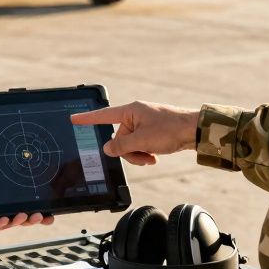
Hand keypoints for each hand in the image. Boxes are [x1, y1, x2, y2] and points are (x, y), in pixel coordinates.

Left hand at [0, 165, 55, 232]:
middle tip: (44, 216)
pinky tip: (4, 220)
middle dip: (32, 217)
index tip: (51, 211)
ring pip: (5, 222)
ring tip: (27, 216)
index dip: (36, 208)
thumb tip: (1, 136)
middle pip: (17, 215)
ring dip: (17, 221)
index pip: (20, 203)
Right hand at [71, 101, 198, 165]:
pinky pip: (141, 144)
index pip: (103, 116)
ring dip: (139, 154)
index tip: (73, 118)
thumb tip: (108, 148)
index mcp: (130, 111)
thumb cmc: (170, 130)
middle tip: (145, 156)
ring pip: (130, 144)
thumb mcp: (142, 141)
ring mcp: (144, 123)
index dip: (87, 119)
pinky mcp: (152, 130)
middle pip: (119, 138)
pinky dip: (146, 152)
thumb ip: (121, 146)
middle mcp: (135, 115)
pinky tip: (156, 156)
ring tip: (153, 157)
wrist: (195, 130)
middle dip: (129, 152)